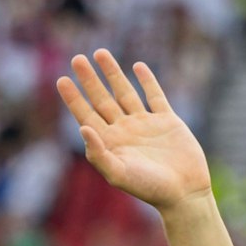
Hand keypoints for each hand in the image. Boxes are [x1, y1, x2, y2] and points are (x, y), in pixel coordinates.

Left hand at [57, 50, 210, 214]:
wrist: (184, 193)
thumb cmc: (149, 188)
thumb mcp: (118, 174)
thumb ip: (98, 153)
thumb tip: (82, 128)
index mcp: (110, 143)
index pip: (86, 116)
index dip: (74, 99)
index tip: (61, 79)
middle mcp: (124, 131)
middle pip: (102, 99)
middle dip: (89, 80)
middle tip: (76, 59)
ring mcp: (145, 124)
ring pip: (125, 92)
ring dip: (113, 73)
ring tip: (100, 52)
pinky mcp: (167, 121)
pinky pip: (154, 96)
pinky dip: (147, 81)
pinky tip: (137, 66)